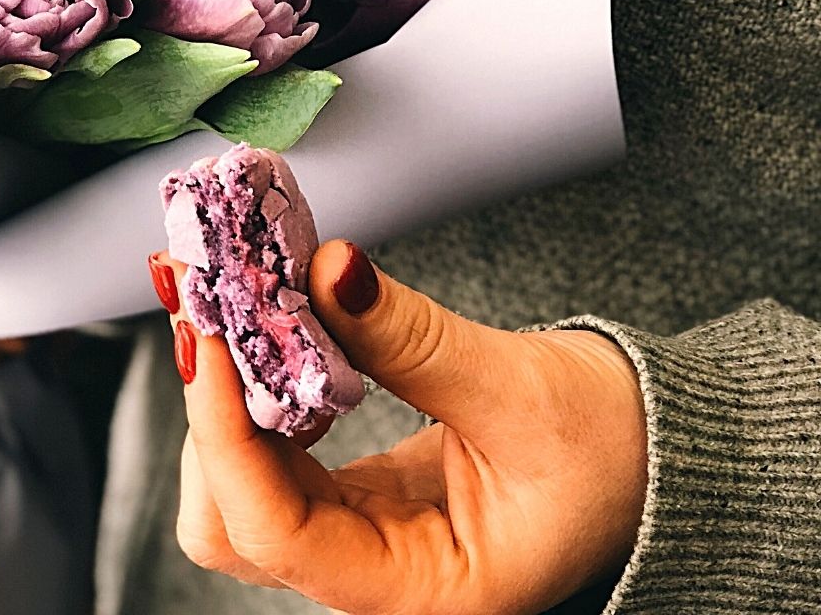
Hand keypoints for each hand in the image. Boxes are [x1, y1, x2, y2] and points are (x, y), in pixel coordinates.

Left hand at [152, 241, 646, 614]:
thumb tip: (325, 269)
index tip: (207, 333)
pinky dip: (255, 389)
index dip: (224, 431)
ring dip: (223, 396)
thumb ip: (411, 337)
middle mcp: (373, 575)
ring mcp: (358, 536)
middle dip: (209, 414)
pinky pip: (275, 451)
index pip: (276, 531)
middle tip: (204, 305)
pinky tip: (265, 332)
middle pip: (232, 519)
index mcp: (419, 589)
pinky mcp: (356, 491)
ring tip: (225, 306)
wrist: (650, 453)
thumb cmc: (613, 448)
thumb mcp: (518, 389)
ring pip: (240, 486)